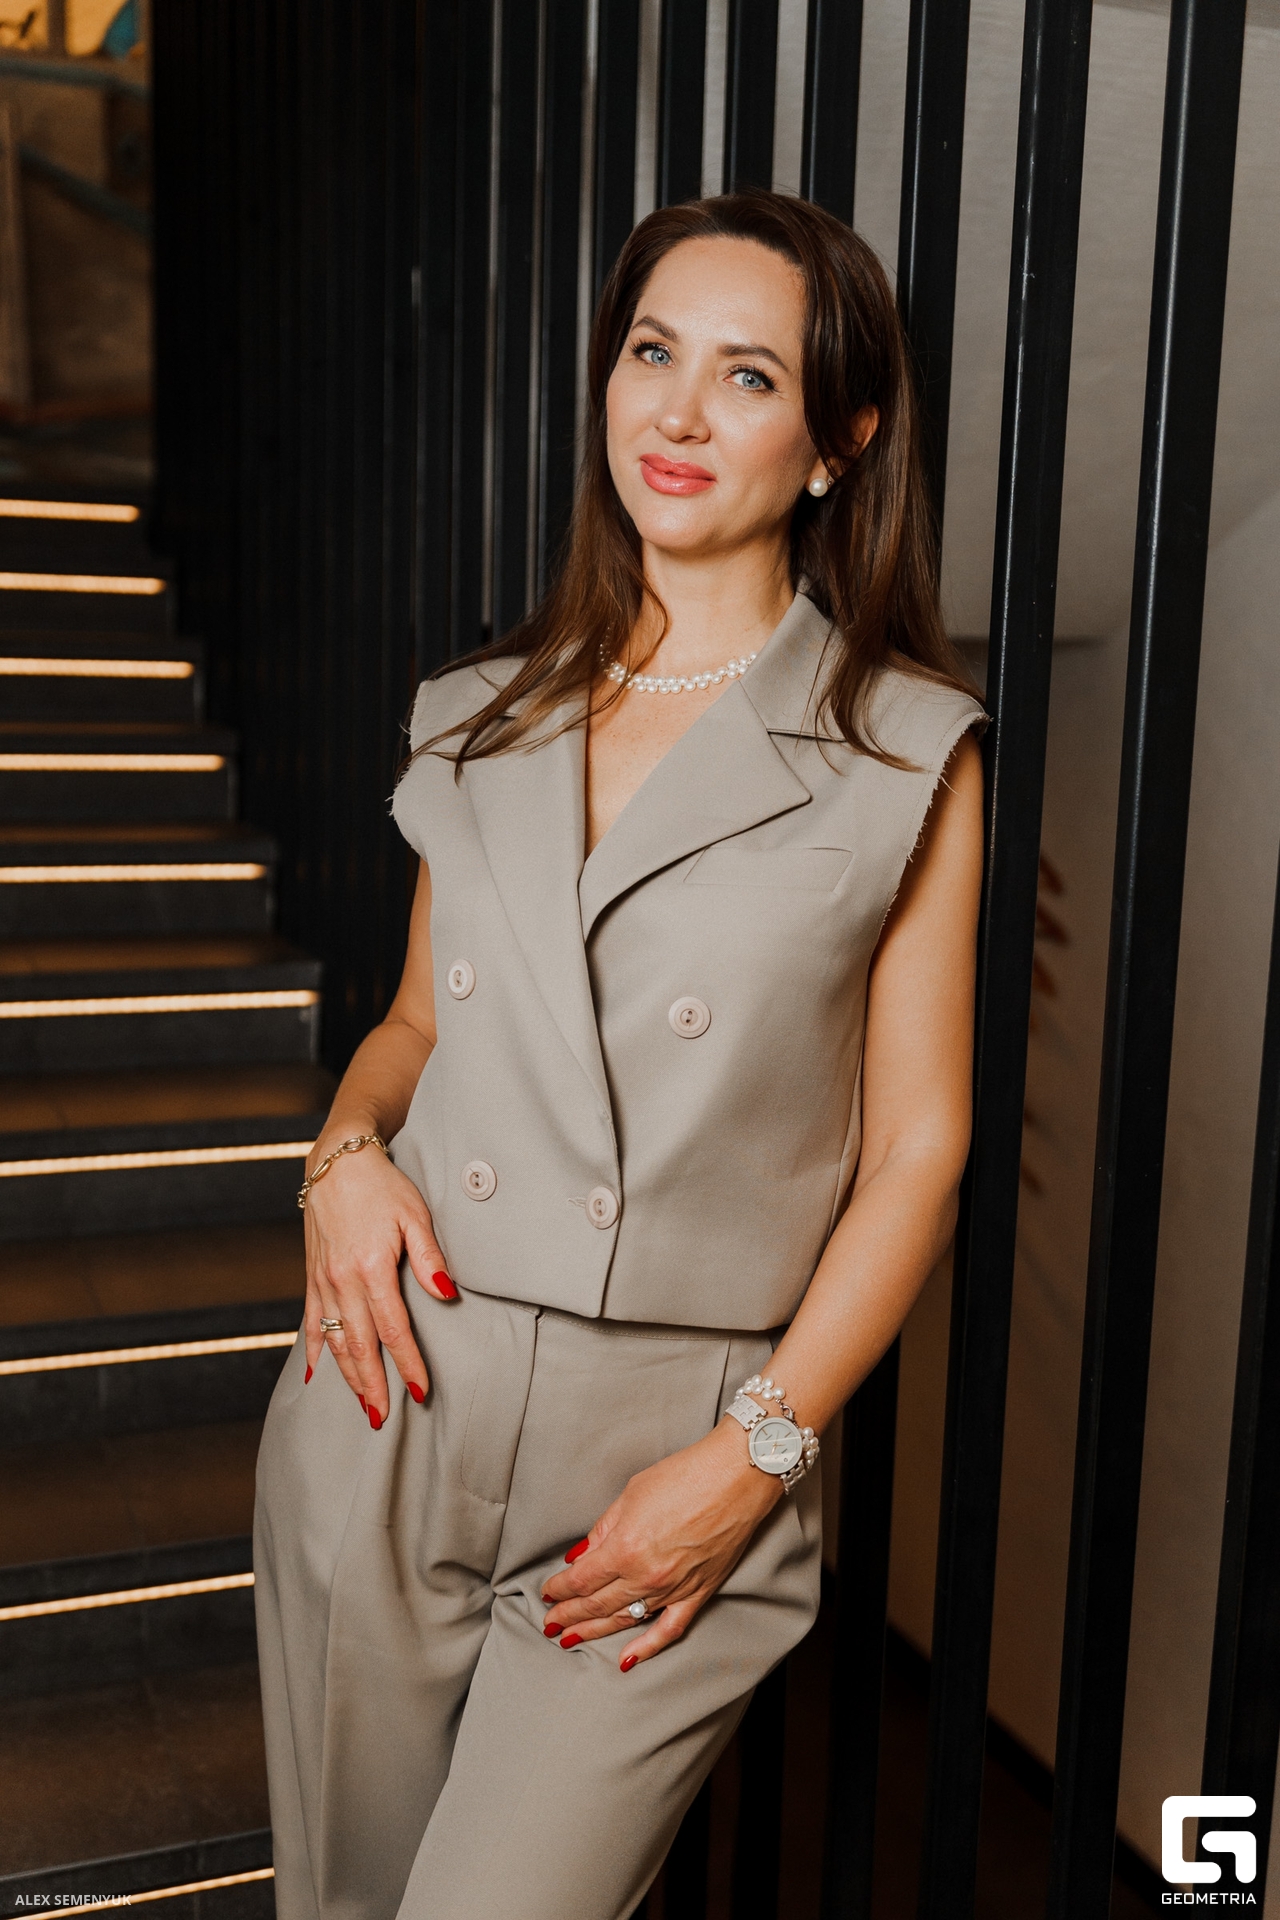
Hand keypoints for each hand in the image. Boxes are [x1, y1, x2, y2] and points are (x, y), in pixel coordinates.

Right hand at [302, 1141, 455, 1423]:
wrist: (337, 1162)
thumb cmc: (383, 1186)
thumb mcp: (414, 1214)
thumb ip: (429, 1258)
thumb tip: (447, 1293)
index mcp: (371, 1268)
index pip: (393, 1329)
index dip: (408, 1363)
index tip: (421, 1391)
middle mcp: (342, 1280)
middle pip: (360, 1345)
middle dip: (373, 1385)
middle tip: (384, 1418)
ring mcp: (323, 1280)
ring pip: (334, 1340)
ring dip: (348, 1376)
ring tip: (361, 1405)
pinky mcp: (312, 1275)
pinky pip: (311, 1321)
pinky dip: (314, 1351)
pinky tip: (316, 1375)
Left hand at [539, 1419, 780, 1667]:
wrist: (736, 1476)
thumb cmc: (685, 1475)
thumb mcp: (631, 1494)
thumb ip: (603, 1529)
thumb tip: (581, 1556)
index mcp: (625, 1548)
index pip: (581, 1580)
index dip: (560, 1589)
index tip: (548, 1592)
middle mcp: (646, 1575)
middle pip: (597, 1604)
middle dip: (570, 1615)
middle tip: (550, 1623)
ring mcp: (673, 1588)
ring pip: (626, 1619)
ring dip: (596, 1630)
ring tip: (572, 1638)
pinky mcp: (698, 1593)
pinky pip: (669, 1629)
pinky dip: (647, 1648)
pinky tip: (627, 1659)